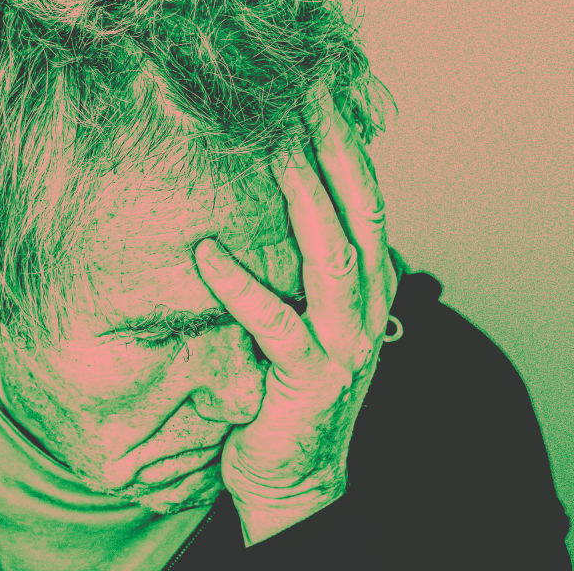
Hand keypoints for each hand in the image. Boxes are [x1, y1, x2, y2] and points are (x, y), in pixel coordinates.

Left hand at [194, 90, 398, 544]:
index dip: (345, 147)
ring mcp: (343, 343)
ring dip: (301, 199)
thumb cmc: (289, 392)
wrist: (294, 477)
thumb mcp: (308, 319)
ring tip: (270, 150)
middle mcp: (365, 308)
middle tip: (303, 97)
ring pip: (330, 256)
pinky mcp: (309, 377)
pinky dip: (241, 284)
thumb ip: (303, 269)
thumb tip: (272, 206)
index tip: (318, 97)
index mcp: (366, 287)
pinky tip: (207, 251)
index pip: (364, 202)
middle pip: (358, 213)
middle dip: (332, 152)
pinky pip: (274, 321)